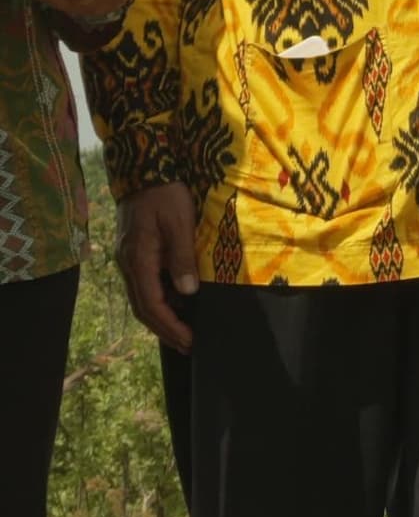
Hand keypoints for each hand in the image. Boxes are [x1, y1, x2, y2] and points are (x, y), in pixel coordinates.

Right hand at [116, 185, 197, 352]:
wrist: (146, 169)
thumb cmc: (165, 194)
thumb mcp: (179, 224)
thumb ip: (182, 257)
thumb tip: (187, 292)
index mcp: (138, 259)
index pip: (151, 304)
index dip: (171, 326)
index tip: (190, 340)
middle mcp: (129, 264)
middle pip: (144, 308)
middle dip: (166, 330)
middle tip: (190, 347)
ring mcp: (130, 259)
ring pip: (143, 298)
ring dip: (163, 319)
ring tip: (186, 334)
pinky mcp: (137, 253)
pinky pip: (146, 285)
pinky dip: (161, 301)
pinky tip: (179, 306)